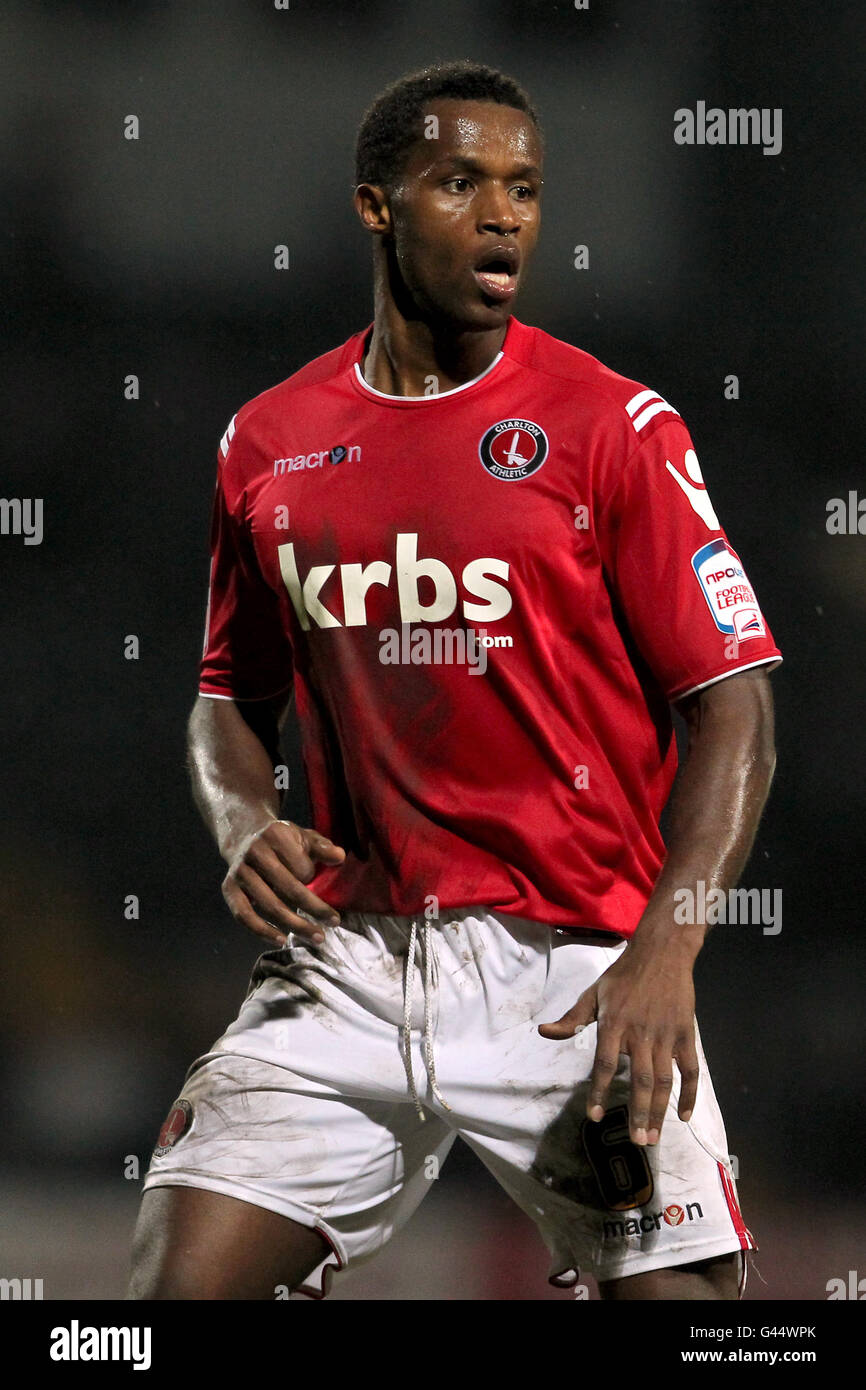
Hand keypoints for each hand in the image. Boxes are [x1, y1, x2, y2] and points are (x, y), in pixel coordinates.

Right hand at [221, 819, 345, 946]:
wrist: (243, 834)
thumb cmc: (280, 839)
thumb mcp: (302, 836)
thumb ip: (322, 847)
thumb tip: (340, 857)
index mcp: (275, 836)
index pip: (301, 866)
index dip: (312, 877)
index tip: (317, 882)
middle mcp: (255, 853)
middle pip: (288, 887)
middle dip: (314, 908)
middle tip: (335, 923)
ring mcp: (240, 872)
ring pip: (269, 905)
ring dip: (295, 925)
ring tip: (316, 937)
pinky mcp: (228, 888)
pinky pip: (244, 915)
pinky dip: (262, 930)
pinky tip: (282, 940)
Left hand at [537, 939, 699, 1145]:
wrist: (661, 953)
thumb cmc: (623, 975)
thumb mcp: (594, 993)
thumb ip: (572, 1019)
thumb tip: (544, 1033)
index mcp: (613, 1024)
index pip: (604, 1064)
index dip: (599, 1091)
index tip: (595, 1116)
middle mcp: (640, 1033)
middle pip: (640, 1079)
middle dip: (639, 1113)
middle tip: (638, 1142)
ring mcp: (665, 1035)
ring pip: (664, 1079)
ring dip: (661, 1111)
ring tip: (654, 1137)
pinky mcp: (685, 1034)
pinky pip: (690, 1069)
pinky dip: (690, 1093)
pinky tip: (684, 1116)